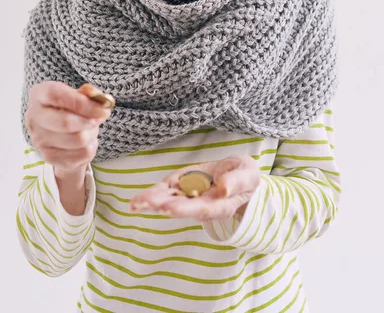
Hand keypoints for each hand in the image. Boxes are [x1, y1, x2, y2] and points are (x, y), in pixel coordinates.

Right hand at [25, 81, 111, 176]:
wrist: (60, 134)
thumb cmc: (70, 108)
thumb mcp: (78, 95)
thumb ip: (88, 94)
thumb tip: (100, 99)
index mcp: (38, 95)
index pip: (56, 96)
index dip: (81, 102)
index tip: (102, 108)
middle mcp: (33, 118)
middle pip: (65, 122)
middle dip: (89, 121)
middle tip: (101, 118)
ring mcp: (39, 140)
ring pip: (79, 139)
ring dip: (92, 133)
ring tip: (90, 128)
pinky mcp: (50, 157)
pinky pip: (83, 153)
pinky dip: (91, 146)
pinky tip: (86, 141)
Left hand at [129, 156, 260, 221]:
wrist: (238, 175)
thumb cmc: (245, 176)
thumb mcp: (248, 173)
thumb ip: (238, 181)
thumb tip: (224, 188)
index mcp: (221, 205)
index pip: (203, 208)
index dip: (186, 208)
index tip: (170, 208)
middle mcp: (203, 205)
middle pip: (181, 208)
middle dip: (162, 205)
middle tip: (145, 204)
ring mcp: (191, 198)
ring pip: (170, 201)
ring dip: (152, 202)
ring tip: (135, 204)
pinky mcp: (183, 188)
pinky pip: (167, 192)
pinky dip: (153, 194)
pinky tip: (138, 200)